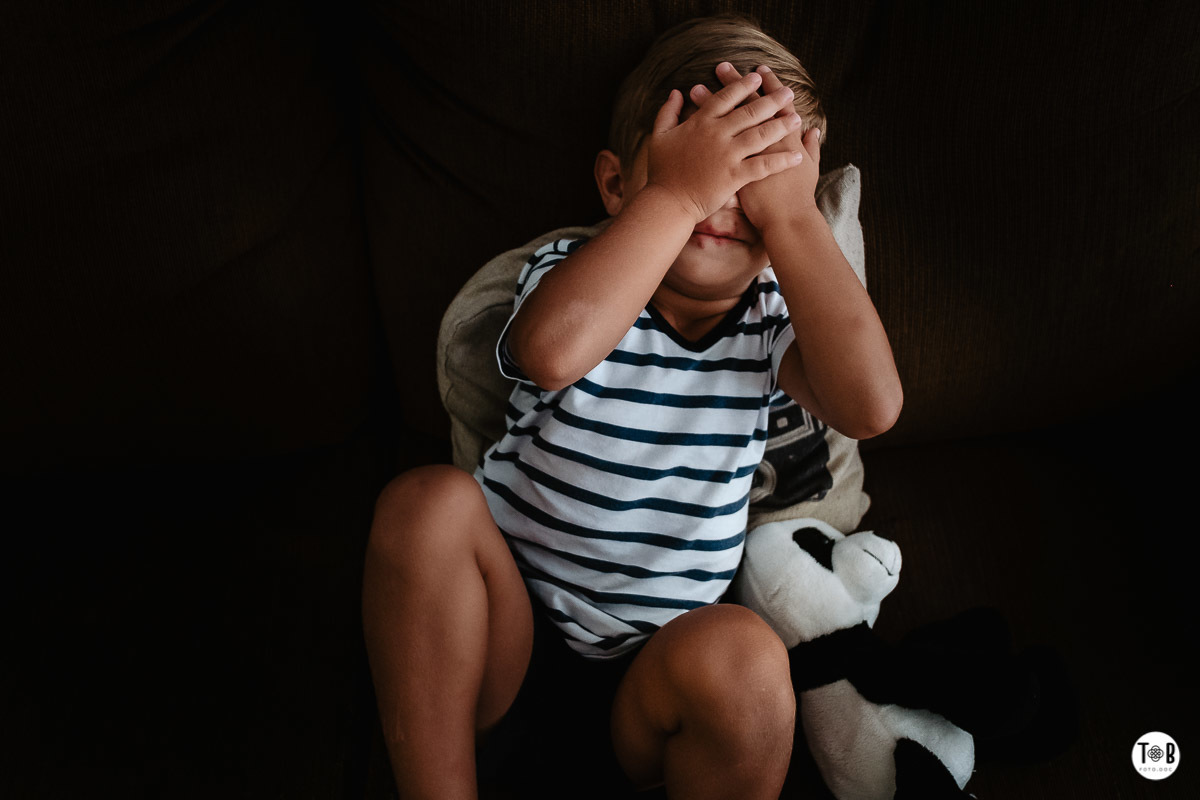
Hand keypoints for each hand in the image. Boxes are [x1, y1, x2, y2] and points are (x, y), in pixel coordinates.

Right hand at [645, 67, 806, 223]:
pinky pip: (763, 166)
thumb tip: (676, 93)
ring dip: (781, 126)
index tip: (757, 78)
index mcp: (700, 123)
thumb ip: (667, 112)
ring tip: (797, 119)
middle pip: (749, 112)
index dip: (742, 86)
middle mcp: (716, 135)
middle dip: (772, 100)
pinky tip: (796, 157)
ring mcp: (727, 156)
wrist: (667, 203)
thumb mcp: (658, 137)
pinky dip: (781, 161)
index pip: (725, 98)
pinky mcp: (734, 177)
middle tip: (789, 91)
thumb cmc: (661, 172)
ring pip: (760, 135)